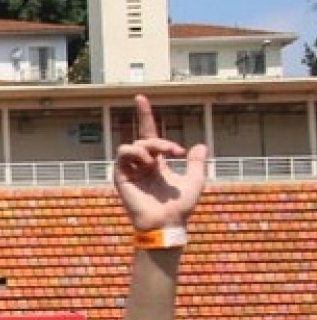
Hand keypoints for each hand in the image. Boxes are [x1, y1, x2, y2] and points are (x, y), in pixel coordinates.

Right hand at [113, 94, 207, 232]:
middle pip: (146, 139)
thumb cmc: (181, 206)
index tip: (140, 97)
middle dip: (162, 142)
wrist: (168, 222)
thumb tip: (198, 146)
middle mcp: (142, 165)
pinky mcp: (121, 177)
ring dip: (149, 147)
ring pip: (134, 145)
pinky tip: (148, 163)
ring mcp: (130, 171)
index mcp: (157, 164)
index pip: (149, 135)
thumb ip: (196, 162)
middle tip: (176, 152)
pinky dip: (136, 153)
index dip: (145, 116)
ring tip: (159, 160)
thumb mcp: (195, 180)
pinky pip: (123, 154)